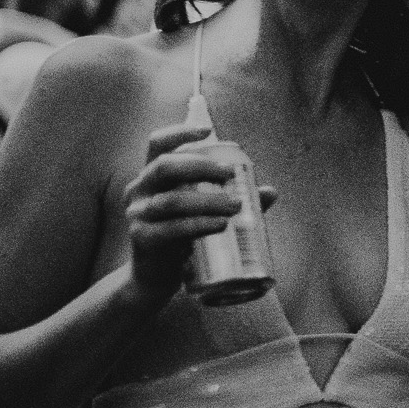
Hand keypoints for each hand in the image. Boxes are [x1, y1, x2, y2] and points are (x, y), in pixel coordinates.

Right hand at [122, 124, 278, 301]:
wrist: (156, 277)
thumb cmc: (183, 237)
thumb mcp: (203, 213)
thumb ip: (234, 200)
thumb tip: (270, 192)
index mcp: (152, 177)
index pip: (157, 145)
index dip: (179, 133)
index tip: (208, 130)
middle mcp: (139, 190)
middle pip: (165, 167)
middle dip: (201, 166)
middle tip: (232, 173)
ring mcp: (137, 215)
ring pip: (171, 201)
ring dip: (207, 200)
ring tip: (236, 205)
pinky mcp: (142, 240)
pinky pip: (171, 229)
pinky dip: (198, 225)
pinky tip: (220, 225)